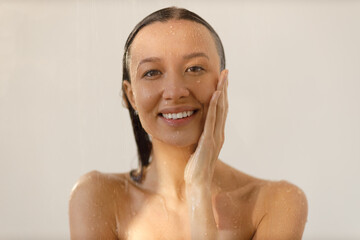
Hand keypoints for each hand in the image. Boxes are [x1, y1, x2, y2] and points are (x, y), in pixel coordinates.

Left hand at [184, 69, 228, 186]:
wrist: (197, 182)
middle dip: (225, 89)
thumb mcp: (199, 147)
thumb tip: (197, 129)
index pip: (221, 111)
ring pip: (220, 110)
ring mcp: (215, 137)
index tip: (221, 81)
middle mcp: (219, 134)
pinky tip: (215, 94)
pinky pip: (212, 120)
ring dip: (222, 93)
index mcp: (217, 134)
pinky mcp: (208, 141)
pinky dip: (214, 106)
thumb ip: (201, 137)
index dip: (222, 95)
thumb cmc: (196, 167)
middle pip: (224, 107)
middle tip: (226, 73)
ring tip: (223, 78)